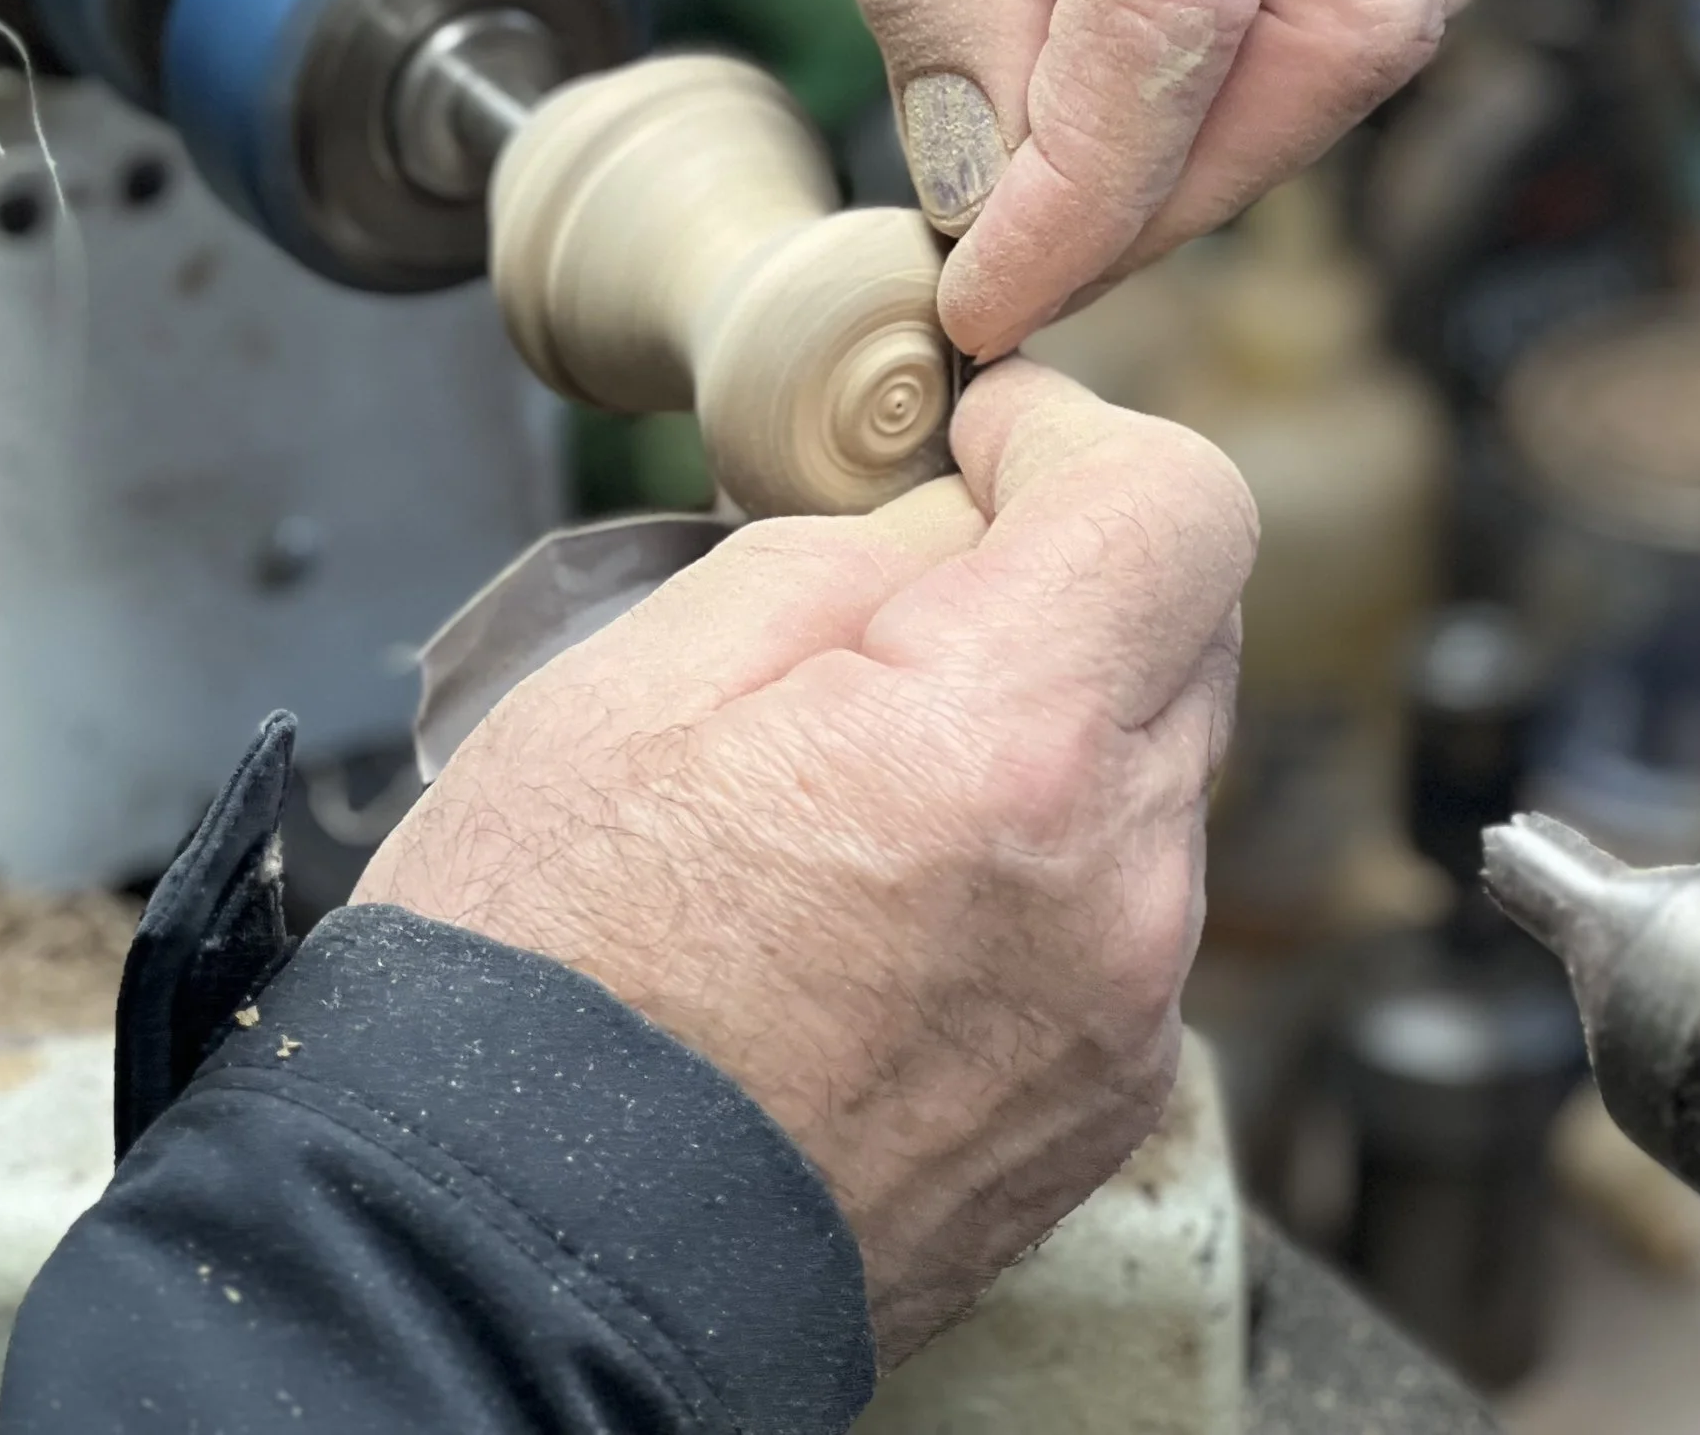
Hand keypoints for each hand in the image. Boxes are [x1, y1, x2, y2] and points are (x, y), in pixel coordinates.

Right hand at [355, 364, 1253, 1365]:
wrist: (516, 1265)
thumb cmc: (544, 973)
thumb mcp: (640, 672)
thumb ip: (844, 558)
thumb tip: (948, 523)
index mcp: (1007, 748)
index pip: (1178, 508)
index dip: (1074, 434)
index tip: (983, 437)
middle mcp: (1112, 890)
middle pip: (1183, 634)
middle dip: (1061, 575)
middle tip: (893, 601)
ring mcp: (1118, 1017)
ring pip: (1147, 779)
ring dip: (1048, 730)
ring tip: (858, 779)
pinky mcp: (1098, 1110)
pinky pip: (1118, 917)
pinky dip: (1039, 865)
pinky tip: (882, 900)